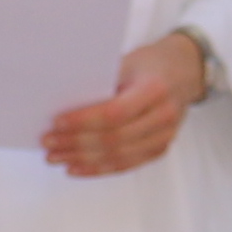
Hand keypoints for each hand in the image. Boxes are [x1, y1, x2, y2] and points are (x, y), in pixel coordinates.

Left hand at [41, 33, 206, 180]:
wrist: (183, 72)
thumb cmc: (148, 64)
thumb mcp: (126, 63)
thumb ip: (101, 83)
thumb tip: (60, 104)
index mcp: (154, 89)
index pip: (115, 112)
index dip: (84, 120)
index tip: (56, 122)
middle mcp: (164, 116)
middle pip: (114, 138)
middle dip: (76, 142)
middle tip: (48, 143)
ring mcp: (164, 136)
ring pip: (118, 156)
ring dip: (82, 159)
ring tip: (55, 157)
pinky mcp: (160, 149)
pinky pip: (126, 165)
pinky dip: (98, 169)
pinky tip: (75, 167)